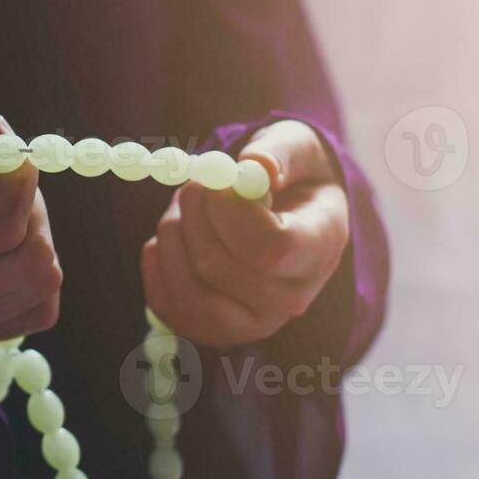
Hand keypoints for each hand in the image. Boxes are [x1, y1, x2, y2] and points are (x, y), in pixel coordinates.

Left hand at [141, 119, 349, 346]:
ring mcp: (254, 323)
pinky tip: (176, 236)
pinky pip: (166, 303)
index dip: (229, 210)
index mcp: (321, 247)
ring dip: (172, 235)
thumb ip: (279, 152)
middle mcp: (293, 298)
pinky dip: (158, 262)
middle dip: (193, 212)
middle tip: (198, 182)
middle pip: (217, 267)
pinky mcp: (216, 331)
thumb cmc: (292, 175)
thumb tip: (255, 167)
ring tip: (187, 208)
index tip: (220, 179)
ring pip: (188, 291)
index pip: (270, 250)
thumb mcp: (295, 146)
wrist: (291, 214)